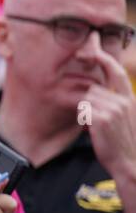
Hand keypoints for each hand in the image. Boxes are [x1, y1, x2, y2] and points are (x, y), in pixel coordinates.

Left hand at [83, 49, 135, 180]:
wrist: (128, 162)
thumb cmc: (121, 141)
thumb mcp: (123, 118)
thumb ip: (114, 103)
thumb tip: (94, 92)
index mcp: (130, 99)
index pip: (117, 73)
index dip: (105, 60)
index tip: (94, 50)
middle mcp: (124, 101)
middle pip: (93, 89)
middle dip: (89, 102)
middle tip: (96, 120)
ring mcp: (114, 109)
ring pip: (86, 99)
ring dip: (85, 111)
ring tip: (96, 126)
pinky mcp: (102, 118)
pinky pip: (82, 109)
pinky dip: (83, 119)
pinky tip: (92, 129)